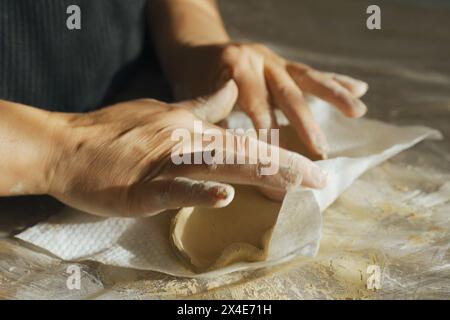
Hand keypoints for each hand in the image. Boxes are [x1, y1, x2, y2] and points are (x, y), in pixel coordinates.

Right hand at [46, 82, 326, 216]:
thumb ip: (199, 107)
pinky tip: (225, 197)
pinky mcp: (143, 188)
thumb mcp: (162, 113)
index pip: (243, 141)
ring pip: (219, 167)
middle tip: (321, 178)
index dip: (278, 152)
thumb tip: (231, 93)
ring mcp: (165, 163)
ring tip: (296, 182)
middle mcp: (185, 141)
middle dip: (286, 166)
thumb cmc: (111, 133)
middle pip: (243, 154)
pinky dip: (200, 191)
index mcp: (190, 128)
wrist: (66, 146)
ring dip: (259, 175)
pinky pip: (175, 190)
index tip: (309, 166)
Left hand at [170, 42, 368, 158]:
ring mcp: (274, 60)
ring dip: (335, 95)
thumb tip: (236, 159)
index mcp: (235, 68)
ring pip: (307, 78)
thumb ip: (217, 123)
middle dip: (305, 124)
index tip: (279, 169)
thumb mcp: (196, 100)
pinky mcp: (283, 62)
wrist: (194, 48)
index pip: (258, 110)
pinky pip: (311, 72)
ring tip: (358, 111)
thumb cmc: (192, 81)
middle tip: (321, 151)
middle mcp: (259, 60)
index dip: (269, 141)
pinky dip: (335, 81)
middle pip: (287, 95)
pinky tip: (360, 88)